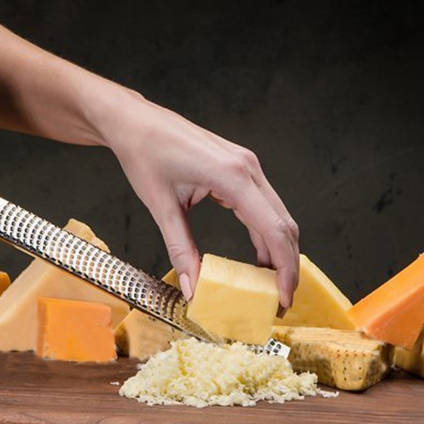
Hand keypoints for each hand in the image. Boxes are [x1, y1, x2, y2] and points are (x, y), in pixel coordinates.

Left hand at [107, 97, 299, 308]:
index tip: (284, 296)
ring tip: (270, 285)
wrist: (136, 123)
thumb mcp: (161, 207)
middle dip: (287, 265)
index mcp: (233, 176)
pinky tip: (257, 259)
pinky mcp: (240, 170)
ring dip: (278, 251)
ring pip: (277, 216)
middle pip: (283, 224)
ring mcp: (247, 167)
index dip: (284, 267)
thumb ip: (180, 250)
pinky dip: (264, 235)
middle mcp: (248, 169)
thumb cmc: (146, 154)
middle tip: (280, 300)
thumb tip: (193, 287)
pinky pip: (262, 207)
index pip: (273, 229)